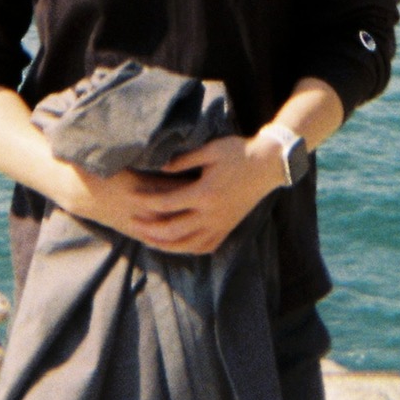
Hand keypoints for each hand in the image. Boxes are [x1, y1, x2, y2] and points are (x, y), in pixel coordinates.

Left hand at [77, 133, 283, 254]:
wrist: (269, 165)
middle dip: (150, 229)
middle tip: (132, 223)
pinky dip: (188, 249)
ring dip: (166, 244)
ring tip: (148, 240)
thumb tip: (159, 167)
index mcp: (205, 193)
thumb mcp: (210, 150)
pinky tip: (178, 247)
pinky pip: (206, 246)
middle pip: (174, 230)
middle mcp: (211, 214)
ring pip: (188, 244)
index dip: (147, 202)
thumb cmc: (239, 152)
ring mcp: (221, 224)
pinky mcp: (228, 228)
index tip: (131, 198)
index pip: (168, 203)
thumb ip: (183, 160)